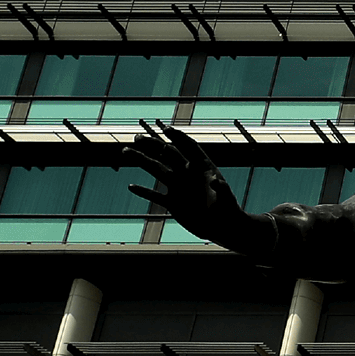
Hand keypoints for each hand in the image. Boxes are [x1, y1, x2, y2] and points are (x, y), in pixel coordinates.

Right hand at [123, 123, 248, 237]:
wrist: (223, 227)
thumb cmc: (228, 210)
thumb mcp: (226, 198)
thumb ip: (221, 188)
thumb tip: (216, 181)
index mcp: (201, 168)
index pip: (189, 147)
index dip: (178, 137)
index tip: (166, 129)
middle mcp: (187, 174)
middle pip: (167, 154)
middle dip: (153, 145)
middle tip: (137, 137)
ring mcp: (178, 187)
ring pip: (156, 170)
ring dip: (142, 160)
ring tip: (126, 151)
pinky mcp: (173, 203)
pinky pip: (155, 195)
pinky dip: (144, 191)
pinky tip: (131, 187)